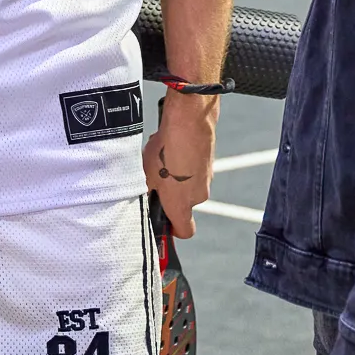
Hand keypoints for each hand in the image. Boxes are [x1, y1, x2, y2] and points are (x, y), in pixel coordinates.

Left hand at [143, 96, 214, 238]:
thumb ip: (147, 195)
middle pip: (184, 204)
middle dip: (170, 195)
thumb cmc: (165, 153)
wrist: (189, 123)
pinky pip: (193, 168)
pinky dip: (184, 163)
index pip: (185, 231)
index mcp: (182, 206)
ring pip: (188, 183)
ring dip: (176, 177)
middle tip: (154, 181)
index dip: (173, 229)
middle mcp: (198, 196)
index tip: (162, 220)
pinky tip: (171, 147)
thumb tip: (145, 201)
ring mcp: (207, 178)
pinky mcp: (209, 161)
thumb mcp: (145, 178)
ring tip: (161, 159)